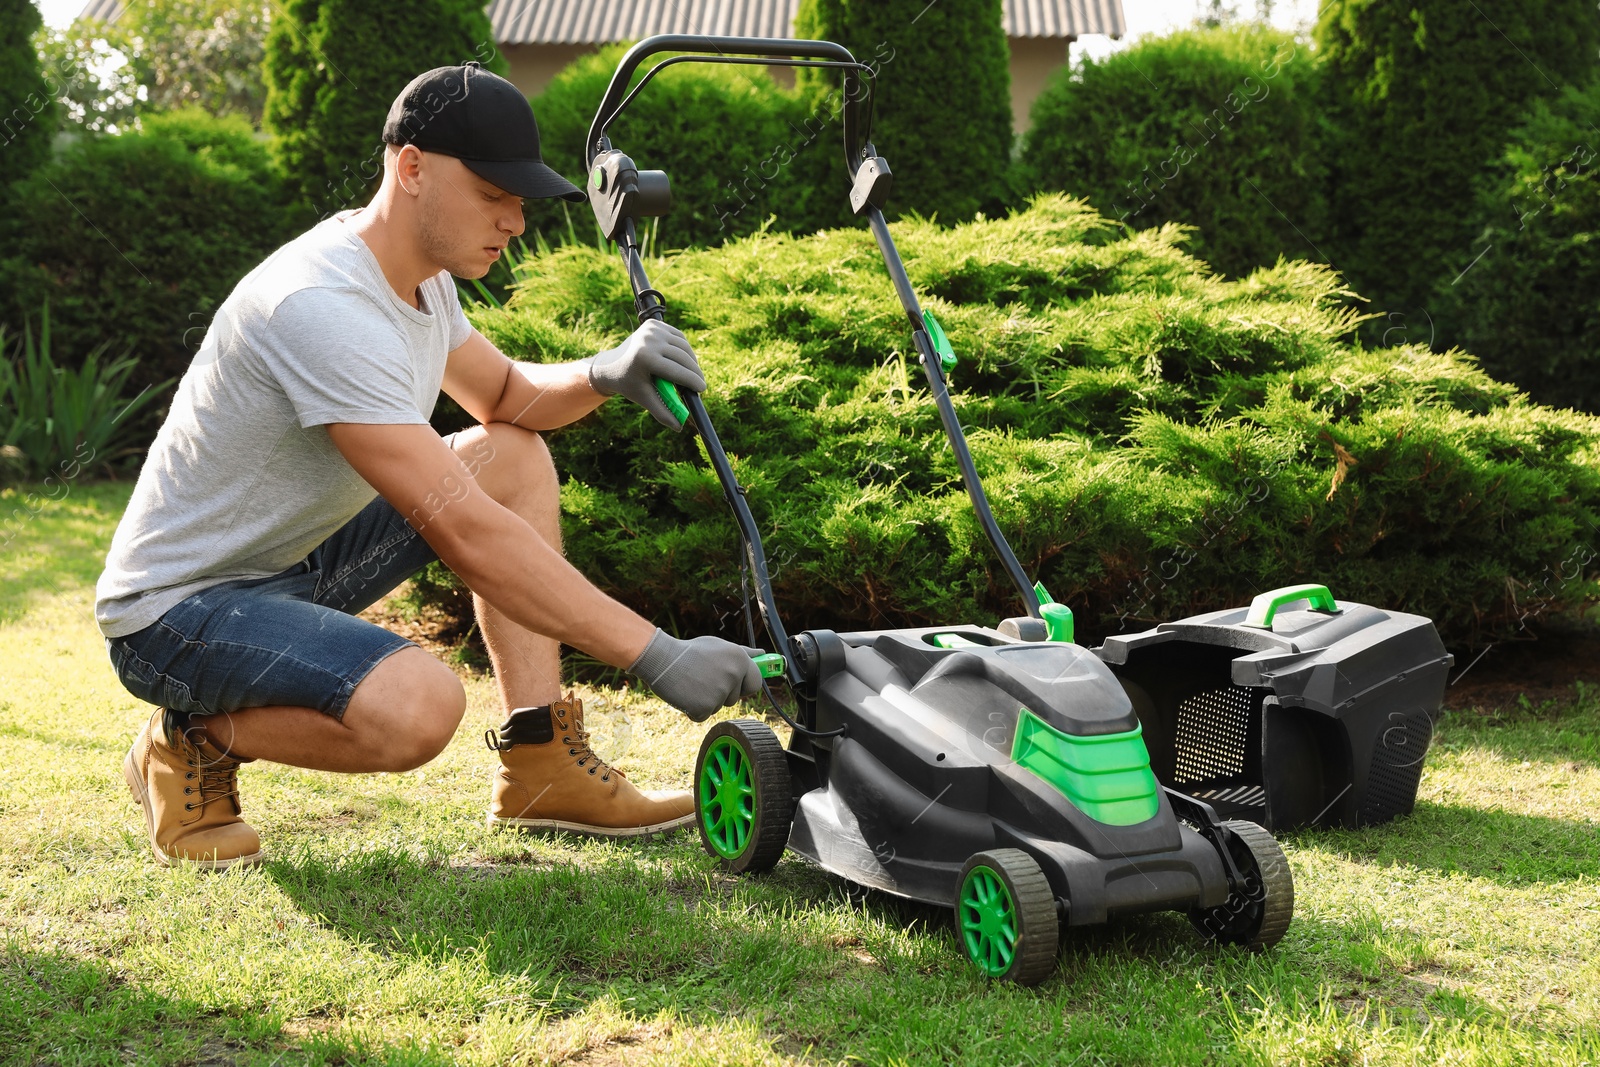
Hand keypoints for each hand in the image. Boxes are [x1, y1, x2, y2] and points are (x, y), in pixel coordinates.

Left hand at [586, 319, 706, 428]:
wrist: (611, 364)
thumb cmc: (628, 384)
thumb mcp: (644, 399)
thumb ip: (662, 413)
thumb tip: (679, 427)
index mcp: (645, 358)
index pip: (677, 371)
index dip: (692, 381)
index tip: (702, 389)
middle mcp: (649, 340)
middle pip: (683, 358)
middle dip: (695, 372)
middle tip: (700, 384)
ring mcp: (652, 329)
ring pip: (683, 346)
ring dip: (692, 360)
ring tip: (693, 373)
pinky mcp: (654, 323)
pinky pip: (678, 337)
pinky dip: (684, 348)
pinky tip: (685, 359)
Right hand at [628, 629, 763, 721]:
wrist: (661, 659)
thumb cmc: (689, 652)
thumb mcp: (718, 646)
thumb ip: (742, 652)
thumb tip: (761, 653)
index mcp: (740, 659)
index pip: (755, 683)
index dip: (743, 686)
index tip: (734, 685)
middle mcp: (734, 675)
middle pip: (735, 698)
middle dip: (723, 695)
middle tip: (705, 681)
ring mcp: (720, 692)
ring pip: (719, 707)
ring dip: (707, 701)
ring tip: (692, 683)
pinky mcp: (705, 707)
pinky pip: (704, 715)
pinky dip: (694, 709)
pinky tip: (685, 694)